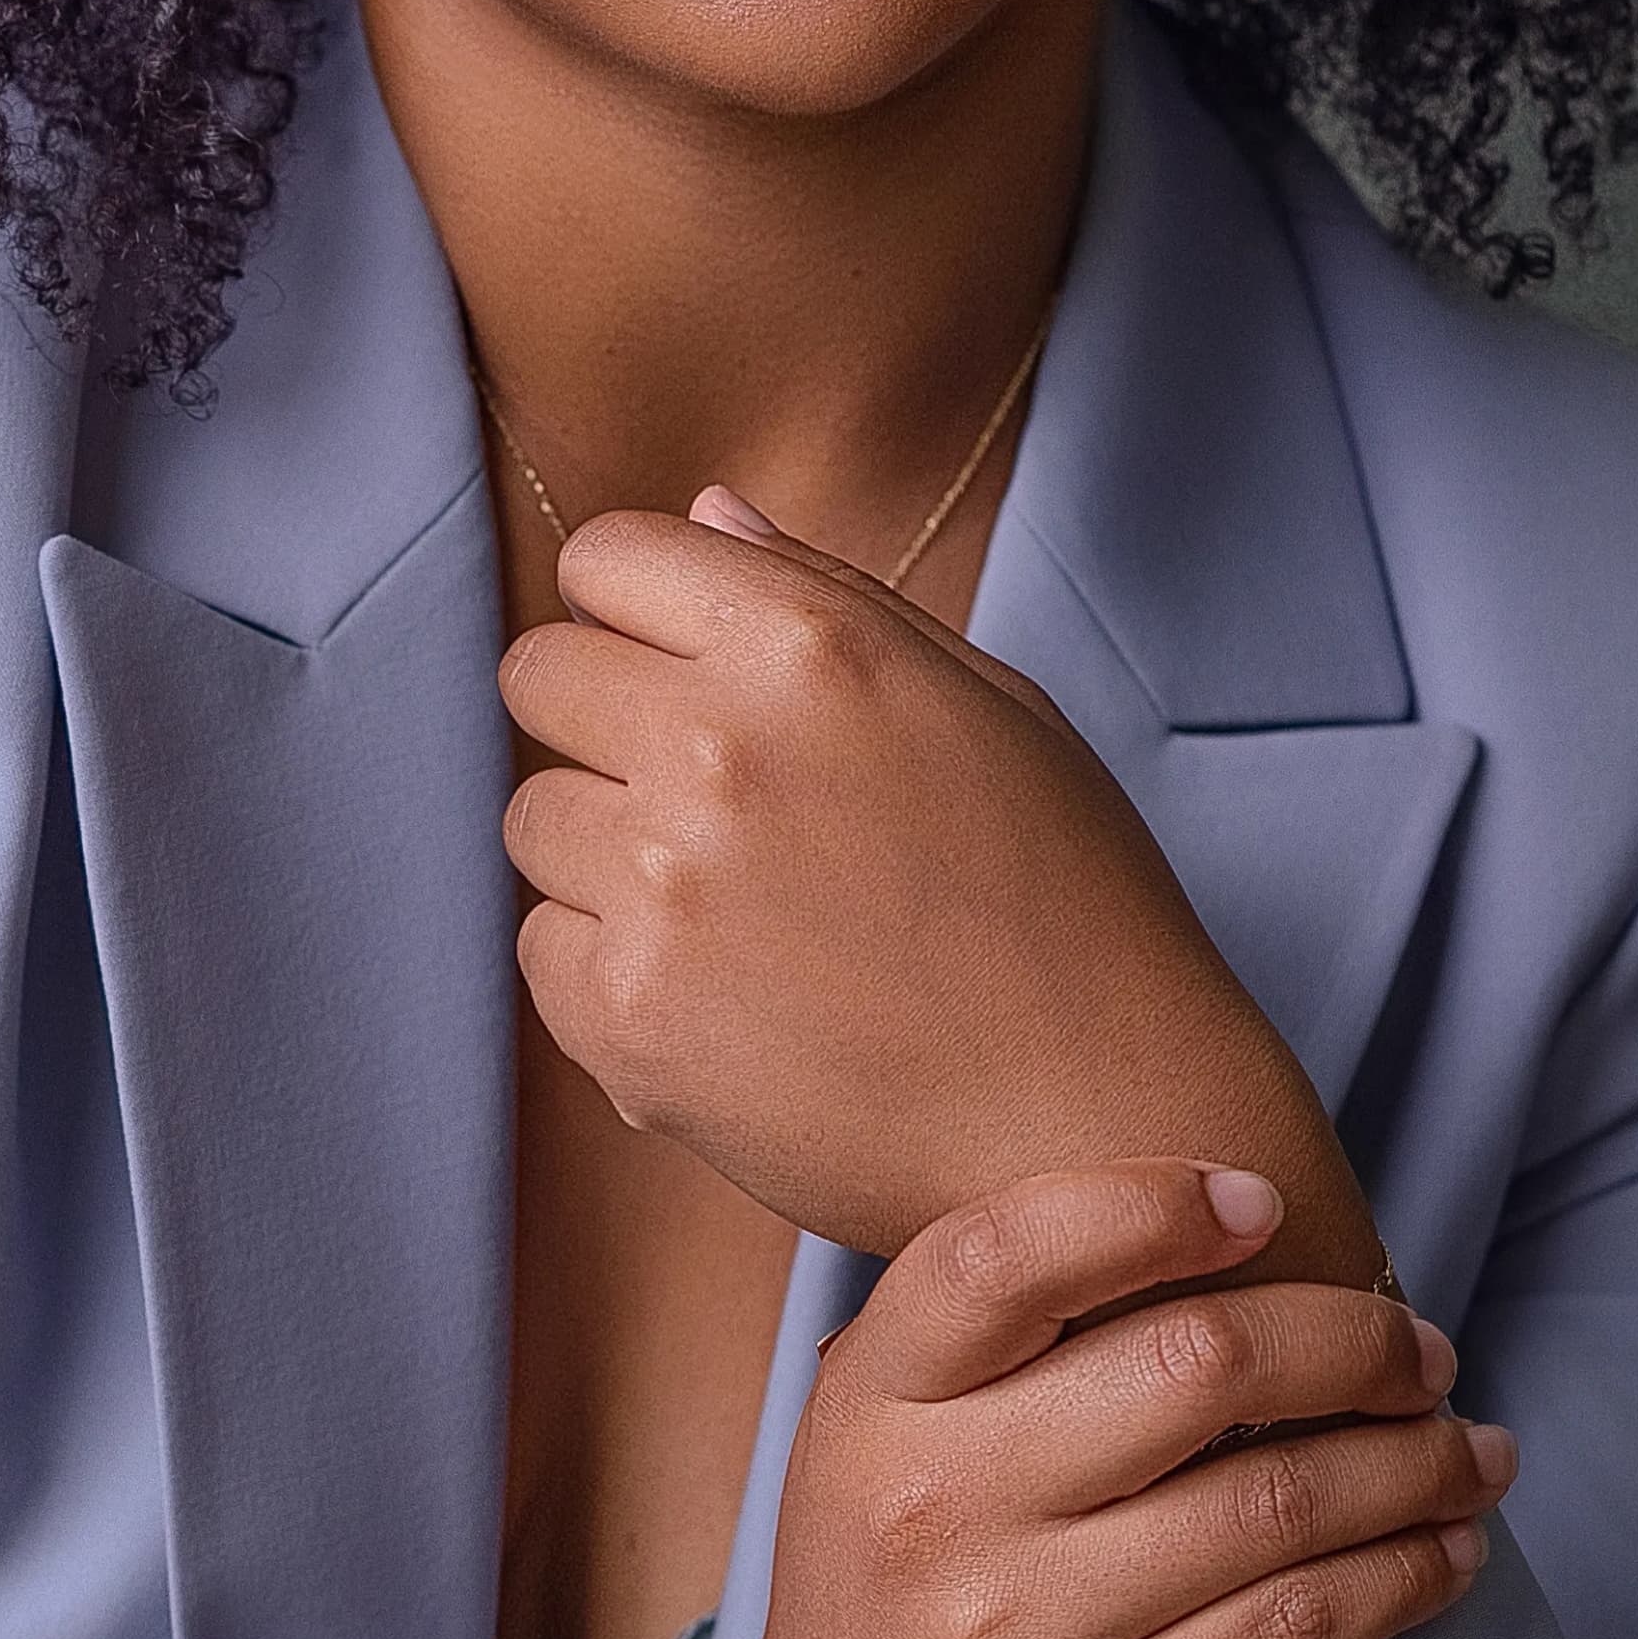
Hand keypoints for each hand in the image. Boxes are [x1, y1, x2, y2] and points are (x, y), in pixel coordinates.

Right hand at [461, 1156, 1509, 1638]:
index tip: (1262, 1200)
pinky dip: (1400, 1576)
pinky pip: (1297, 1625)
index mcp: (875, 1403)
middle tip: (1424, 1352)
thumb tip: (1204, 1229)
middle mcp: (941, 1502)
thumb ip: (991, 1341)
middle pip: (1193, 1362)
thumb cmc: (881, 1608)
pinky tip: (1444, 1552)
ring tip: (1472, 1451)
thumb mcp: (875, 1442)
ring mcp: (1023, 1627)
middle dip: (1354, 1342)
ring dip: (1415, 1464)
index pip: (1004, 1254)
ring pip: (1277, 1498)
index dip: (1149, 1205)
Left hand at [497, 494, 1383, 1271]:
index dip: (639, 613)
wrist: (1102, 1125)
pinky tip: (730, 1001)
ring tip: (740, 914)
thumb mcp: (989, 705)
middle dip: (604, 721)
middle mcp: (718, 747)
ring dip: (605, 853)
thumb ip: (828, 595)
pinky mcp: (628, 1018)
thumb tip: (703, 512)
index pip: (605, 557)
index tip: (684, 671)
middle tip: (711, 803)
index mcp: (810, 646)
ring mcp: (662, 887)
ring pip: (534, 816)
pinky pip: (543, 950)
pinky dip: (612, 975)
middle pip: (539, 675)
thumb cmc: (1067, 903)